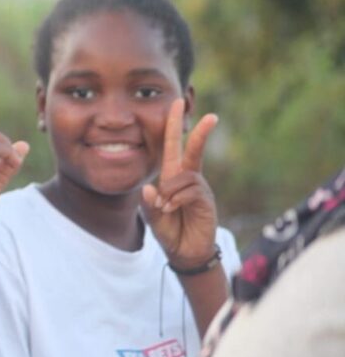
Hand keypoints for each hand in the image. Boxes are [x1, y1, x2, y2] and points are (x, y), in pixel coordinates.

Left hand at [142, 99, 218, 268]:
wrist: (185, 253)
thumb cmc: (169, 231)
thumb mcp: (152, 217)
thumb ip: (149, 205)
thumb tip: (149, 189)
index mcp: (171, 177)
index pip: (172, 147)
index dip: (173, 126)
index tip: (177, 104)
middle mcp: (187, 179)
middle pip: (192, 150)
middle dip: (197, 131)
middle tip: (205, 112)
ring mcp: (198, 189)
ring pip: (184, 176)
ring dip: (170, 191)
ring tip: (165, 208)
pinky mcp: (206, 201)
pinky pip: (191, 190)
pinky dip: (177, 199)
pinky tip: (171, 210)